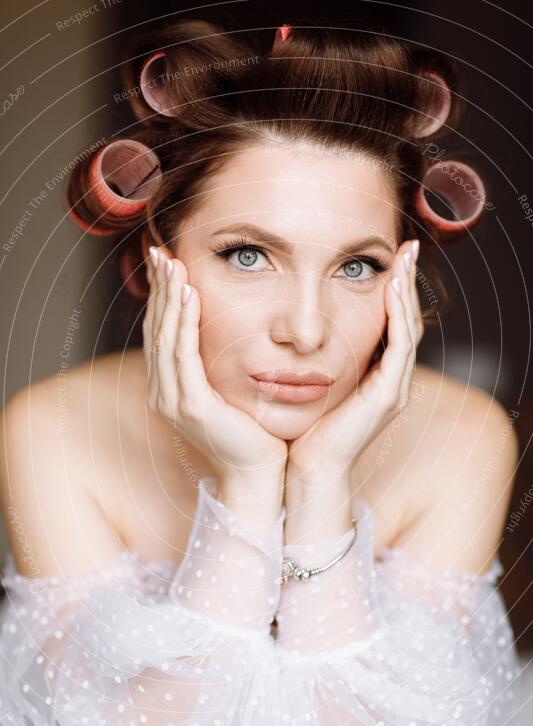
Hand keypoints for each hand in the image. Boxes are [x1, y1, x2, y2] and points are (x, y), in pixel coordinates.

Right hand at [143, 246, 287, 480]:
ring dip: (168, 299)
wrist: (259, 472)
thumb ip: (214, 363)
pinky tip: (190, 297)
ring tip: (173, 265)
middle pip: (155, 329)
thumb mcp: (227, 389)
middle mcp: (163, 393)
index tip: (165, 261)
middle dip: (158, 289)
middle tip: (161, 251)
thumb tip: (217, 330)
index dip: (160, 296)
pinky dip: (185, 324)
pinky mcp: (191, 407)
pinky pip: (183, 357)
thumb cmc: (251, 431)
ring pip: (165, 338)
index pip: (160, 332)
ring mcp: (173, 401)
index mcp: (168, 388)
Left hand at [286, 239, 423, 482]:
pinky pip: (400, 347)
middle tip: (407, 247)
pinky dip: (398, 317)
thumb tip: (292, 329)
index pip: (392, 325)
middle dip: (407, 283)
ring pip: (410, 329)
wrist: (308, 469)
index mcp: (376, 378)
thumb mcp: (311, 385)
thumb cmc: (303, 431)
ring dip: (406, 291)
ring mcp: (394, 388)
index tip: (389, 259)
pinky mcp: (388, 395)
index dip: (393, 292)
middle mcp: (391, 381)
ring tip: (403, 258)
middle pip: (408, 321)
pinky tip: (391, 290)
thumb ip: (315, 359)